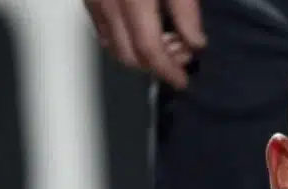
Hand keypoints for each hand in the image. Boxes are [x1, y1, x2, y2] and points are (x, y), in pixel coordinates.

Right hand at [84, 0, 205, 88]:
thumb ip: (185, 10)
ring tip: (166, 39)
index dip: (167, 69)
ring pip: (113, 47)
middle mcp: (107, 2)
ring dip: (139, 56)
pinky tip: (144, 29)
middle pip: (128, 55)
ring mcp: (93, 0)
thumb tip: (195, 43)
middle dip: (155, 65)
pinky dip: (123, 42)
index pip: (148, 48)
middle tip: (181, 53)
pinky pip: (103, 32)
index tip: (182, 81)